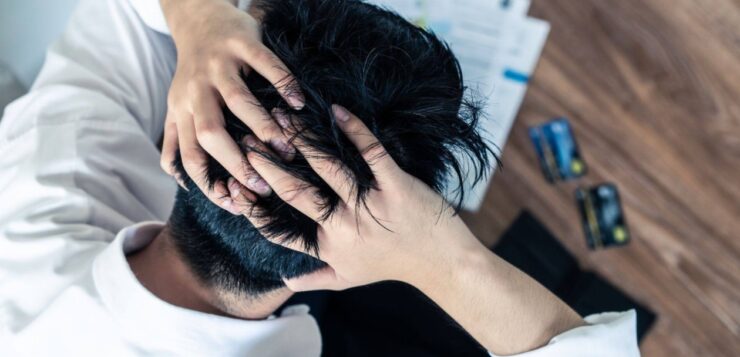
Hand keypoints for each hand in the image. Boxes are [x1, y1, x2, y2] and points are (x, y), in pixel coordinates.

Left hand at [159, 0, 302, 211]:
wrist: (198, 18)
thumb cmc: (193, 74)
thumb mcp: (177, 107)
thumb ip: (176, 141)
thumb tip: (180, 180)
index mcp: (182, 111)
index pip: (191, 157)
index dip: (211, 185)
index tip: (239, 203)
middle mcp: (196, 90)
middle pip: (212, 133)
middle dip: (237, 162)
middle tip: (265, 183)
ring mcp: (218, 64)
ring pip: (239, 100)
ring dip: (263, 127)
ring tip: (286, 148)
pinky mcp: (241, 41)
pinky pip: (265, 64)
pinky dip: (284, 84)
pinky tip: (298, 104)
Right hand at [240, 106, 585, 354]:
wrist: (441, 263)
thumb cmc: (393, 267)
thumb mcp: (350, 279)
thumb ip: (316, 280)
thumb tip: (285, 283)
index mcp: (328, 246)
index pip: (279, 228)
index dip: (252, 206)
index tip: (232, 185)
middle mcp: (344, 227)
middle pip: (296, 193)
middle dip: (267, 165)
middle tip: (246, 140)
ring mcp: (370, 205)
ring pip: (328, 168)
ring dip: (303, 140)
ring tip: (281, 116)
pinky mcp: (396, 187)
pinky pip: (372, 154)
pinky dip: (355, 130)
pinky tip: (337, 110)